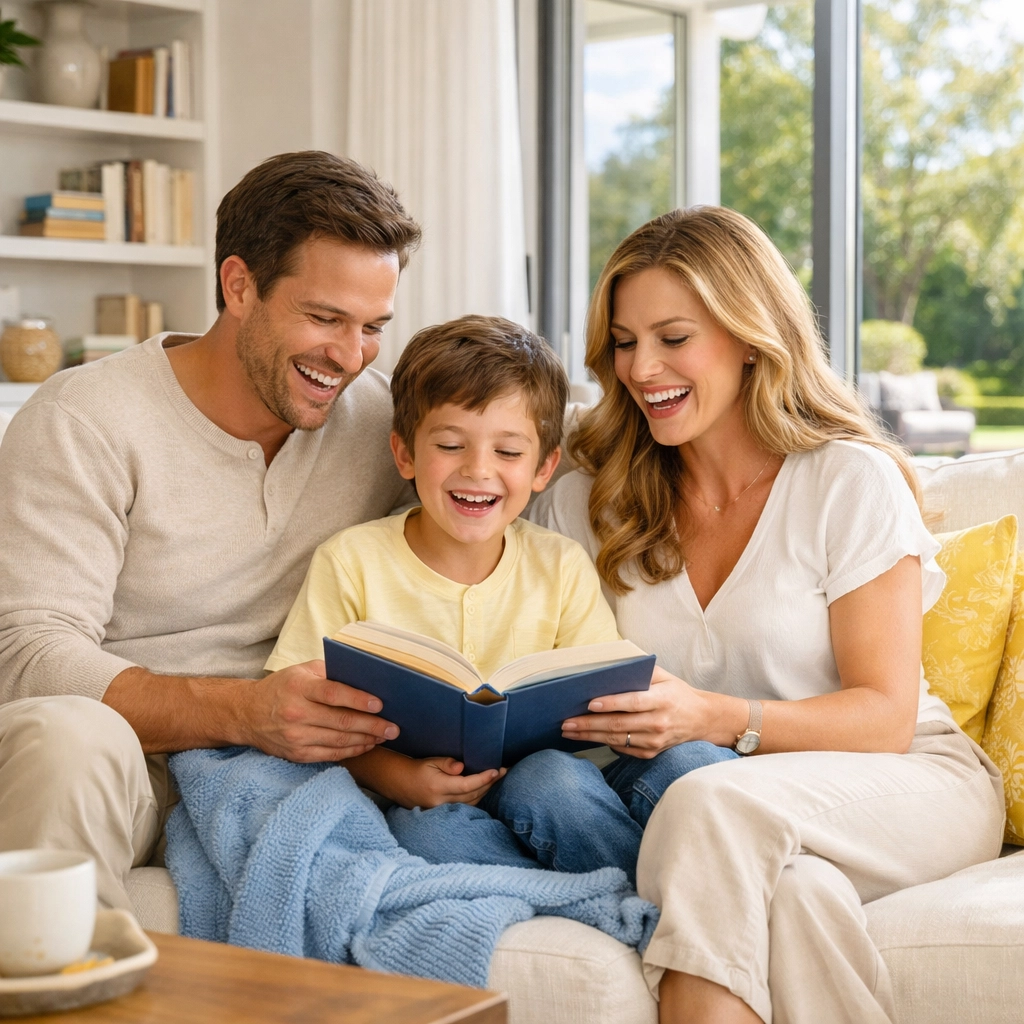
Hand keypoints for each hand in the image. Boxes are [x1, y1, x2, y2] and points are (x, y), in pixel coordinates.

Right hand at [240, 659, 398, 762]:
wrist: (247, 714)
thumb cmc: (282, 687)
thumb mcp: (302, 671)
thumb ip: (331, 672)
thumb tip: (365, 677)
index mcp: (299, 687)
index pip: (333, 694)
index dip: (358, 700)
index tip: (380, 704)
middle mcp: (296, 713)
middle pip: (340, 721)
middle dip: (372, 725)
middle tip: (394, 727)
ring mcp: (296, 737)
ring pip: (339, 740)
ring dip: (366, 739)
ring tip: (385, 736)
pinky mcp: (297, 754)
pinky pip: (330, 754)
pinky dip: (352, 751)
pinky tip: (366, 745)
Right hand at [387, 756, 506, 809]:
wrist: (400, 784)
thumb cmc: (417, 769)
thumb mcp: (430, 761)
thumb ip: (446, 764)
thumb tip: (462, 767)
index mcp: (438, 786)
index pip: (466, 785)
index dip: (483, 778)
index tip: (497, 770)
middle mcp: (441, 802)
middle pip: (473, 794)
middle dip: (490, 783)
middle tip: (504, 771)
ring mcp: (443, 810)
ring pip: (472, 802)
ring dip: (486, 791)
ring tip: (497, 778)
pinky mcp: (445, 813)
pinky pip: (466, 806)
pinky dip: (478, 797)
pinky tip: (485, 788)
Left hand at [561, 666, 711, 757]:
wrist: (701, 720)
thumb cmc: (677, 693)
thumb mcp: (665, 677)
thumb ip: (641, 671)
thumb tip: (610, 668)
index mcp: (662, 699)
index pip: (633, 702)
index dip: (611, 703)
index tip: (589, 703)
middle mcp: (659, 722)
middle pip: (618, 724)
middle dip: (588, 724)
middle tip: (566, 722)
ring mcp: (655, 741)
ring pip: (616, 739)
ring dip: (589, 736)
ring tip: (569, 731)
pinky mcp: (651, 753)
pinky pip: (622, 749)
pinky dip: (603, 743)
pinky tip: (587, 737)